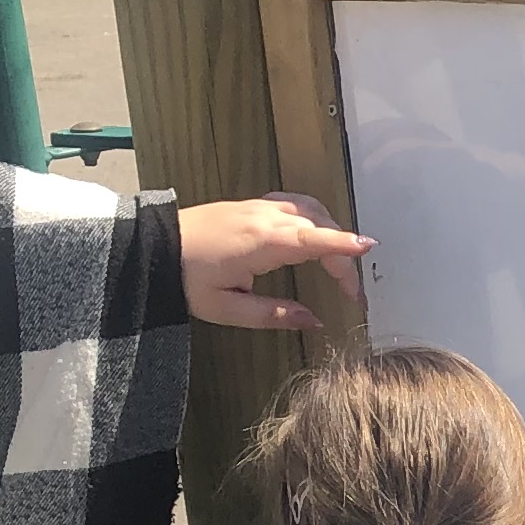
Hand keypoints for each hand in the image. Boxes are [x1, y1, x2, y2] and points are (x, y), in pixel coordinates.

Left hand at [180, 193, 371, 332]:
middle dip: (342, 255)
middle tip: (351, 290)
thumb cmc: (186, 280)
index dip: (343, 245)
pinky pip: (294, 204)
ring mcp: (259, 207)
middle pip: (319, 227)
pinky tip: (316, 231)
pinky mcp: (252, 205)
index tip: (369, 248)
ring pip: (310, 210)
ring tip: (341, 262)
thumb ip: (273, 315)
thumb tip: (313, 320)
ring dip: (331, 232)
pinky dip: (314, 216)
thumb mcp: (228, 309)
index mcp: (262, 243)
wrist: (155, 248)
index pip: (313, 240)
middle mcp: (265, 218)